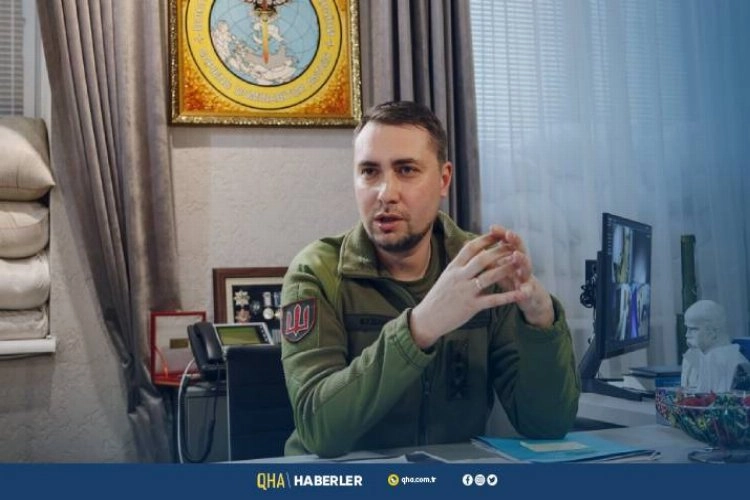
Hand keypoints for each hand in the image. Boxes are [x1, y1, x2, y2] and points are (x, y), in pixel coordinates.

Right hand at [410, 227, 552, 348]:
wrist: (426, 319)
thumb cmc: (438, 297)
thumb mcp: (446, 276)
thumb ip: (459, 265)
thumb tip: (470, 249)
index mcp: (452, 268)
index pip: (471, 248)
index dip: (486, 239)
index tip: (499, 234)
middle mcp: (459, 277)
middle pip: (482, 259)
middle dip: (500, 251)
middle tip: (514, 246)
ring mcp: (465, 291)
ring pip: (489, 277)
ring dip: (506, 269)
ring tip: (519, 263)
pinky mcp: (471, 306)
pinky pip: (493, 300)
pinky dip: (508, 296)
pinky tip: (520, 293)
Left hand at [486, 225, 553, 327]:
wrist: (527, 297)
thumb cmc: (507, 278)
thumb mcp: (496, 266)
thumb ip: (485, 256)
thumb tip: (467, 243)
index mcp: (511, 256)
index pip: (507, 241)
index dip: (501, 234)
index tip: (492, 227)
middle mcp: (521, 263)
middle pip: (519, 249)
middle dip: (514, 241)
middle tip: (509, 233)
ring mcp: (527, 277)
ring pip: (526, 267)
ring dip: (522, 260)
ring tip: (516, 255)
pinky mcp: (530, 292)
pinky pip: (528, 291)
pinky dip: (526, 291)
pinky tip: (524, 291)